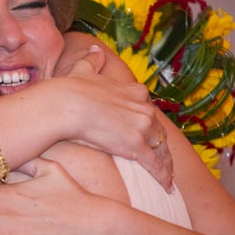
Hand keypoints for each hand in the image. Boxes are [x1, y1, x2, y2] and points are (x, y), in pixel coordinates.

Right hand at [52, 47, 173, 190]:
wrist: (66, 104)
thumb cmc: (71, 89)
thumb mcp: (85, 70)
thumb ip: (93, 60)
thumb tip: (95, 49)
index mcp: (135, 92)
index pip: (150, 112)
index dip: (151, 126)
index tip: (151, 135)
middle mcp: (144, 108)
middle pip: (159, 132)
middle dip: (163, 147)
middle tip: (165, 161)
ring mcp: (142, 128)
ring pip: (161, 149)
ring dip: (167, 165)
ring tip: (168, 178)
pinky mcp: (137, 146)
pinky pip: (155, 164)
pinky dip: (162, 176)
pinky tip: (166, 186)